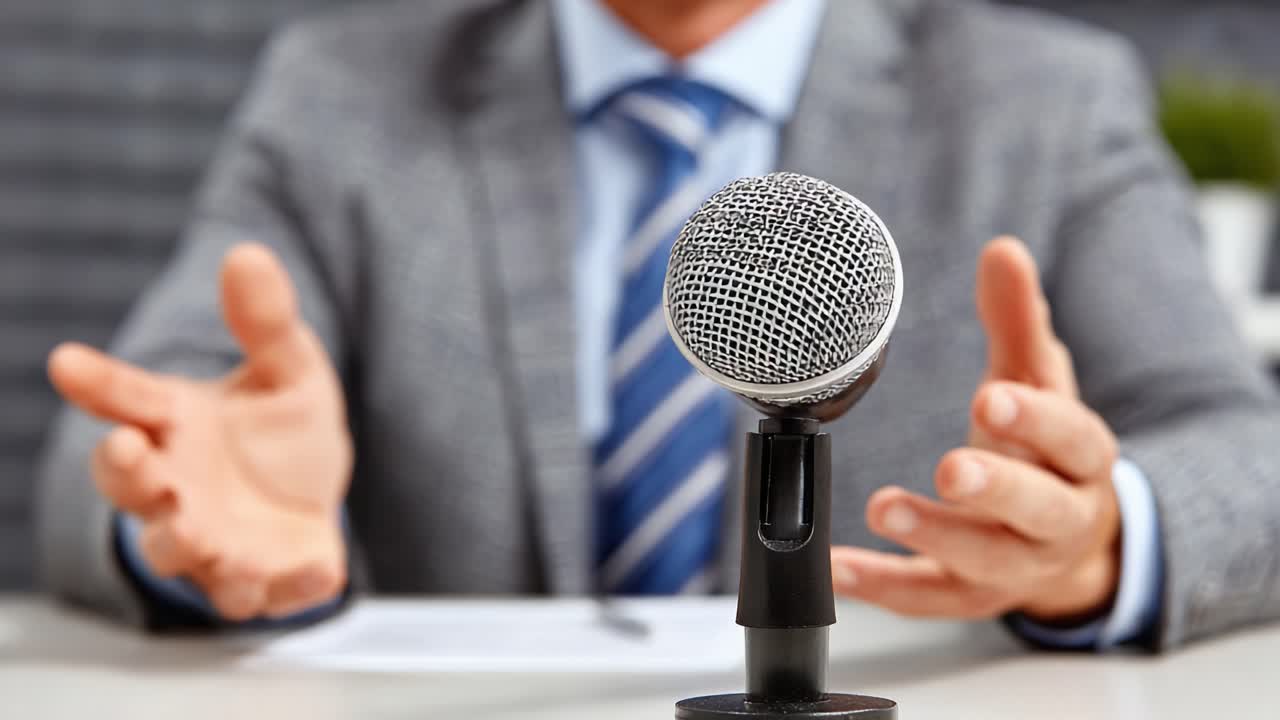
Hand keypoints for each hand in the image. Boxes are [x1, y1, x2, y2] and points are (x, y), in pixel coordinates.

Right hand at [48, 244, 352, 620]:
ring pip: (182, 552)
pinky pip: (270, 593)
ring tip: (191, 532)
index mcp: (176, 427)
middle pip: (134, 486)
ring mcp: (217, 540)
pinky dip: (293, 585)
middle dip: (127, 473)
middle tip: (126, 452)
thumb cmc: (280, 431)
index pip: (127, 400)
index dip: (98, 382)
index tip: (66, 360)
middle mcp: (180, 487)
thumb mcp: (287, 369)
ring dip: (183, 543)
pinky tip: (323, 568)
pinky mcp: (266, 581)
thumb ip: (265, 323)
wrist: (313, 497)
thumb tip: (248, 253)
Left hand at [831, 237, 1120, 622]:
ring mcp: (1014, 564)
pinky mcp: (967, 596)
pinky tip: (836, 566)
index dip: (1037, 419)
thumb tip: (1002, 250)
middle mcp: (1056, 519)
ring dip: (934, 536)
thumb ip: (1019, 322)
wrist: (1072, 545)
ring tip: (884, 508)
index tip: (992, 397)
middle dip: (995, 489)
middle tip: (952, 469)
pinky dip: (880, 585)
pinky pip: (926, 597)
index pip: (1072, 438)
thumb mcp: (1039, 384)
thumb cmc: (1046, 450)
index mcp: (1079, 459)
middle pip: (1037, 509)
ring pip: (983, 560)